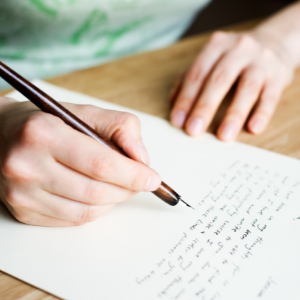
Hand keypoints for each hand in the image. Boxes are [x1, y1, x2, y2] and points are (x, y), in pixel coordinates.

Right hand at [0, 99, 160, 225]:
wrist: (3, 135)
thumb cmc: (49, 122)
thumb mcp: (86, 113)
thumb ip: (122, 128)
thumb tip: (142, 160)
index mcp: (44, 134)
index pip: (101, 163)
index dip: (133, 174)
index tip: (152, 179)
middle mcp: (26, 165)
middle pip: (96, 191)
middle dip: (127, 189)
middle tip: (139, 183)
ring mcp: (22, 193)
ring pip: (86, 211)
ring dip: (113, 201)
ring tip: (119, 187)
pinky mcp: (23, 211)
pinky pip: (72, 221)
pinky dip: (94, 210)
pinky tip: (97, 196)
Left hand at [170, 29, 294, 140]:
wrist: (273, 43)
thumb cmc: (232, 58)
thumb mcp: (210, 60)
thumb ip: (189, 78)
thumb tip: (173, 103)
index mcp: (216, 46)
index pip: (197, 74)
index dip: (185, 99)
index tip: (177, 122)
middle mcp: (239, 49)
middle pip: (219, 80)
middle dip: (205, 107)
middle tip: (194, 131)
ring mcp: (261, 61)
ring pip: (247, 89)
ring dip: (234, 114)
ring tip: (224, 136)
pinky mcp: (279, 75)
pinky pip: (271, 96)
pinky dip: (262, 113)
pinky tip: (253, 128)